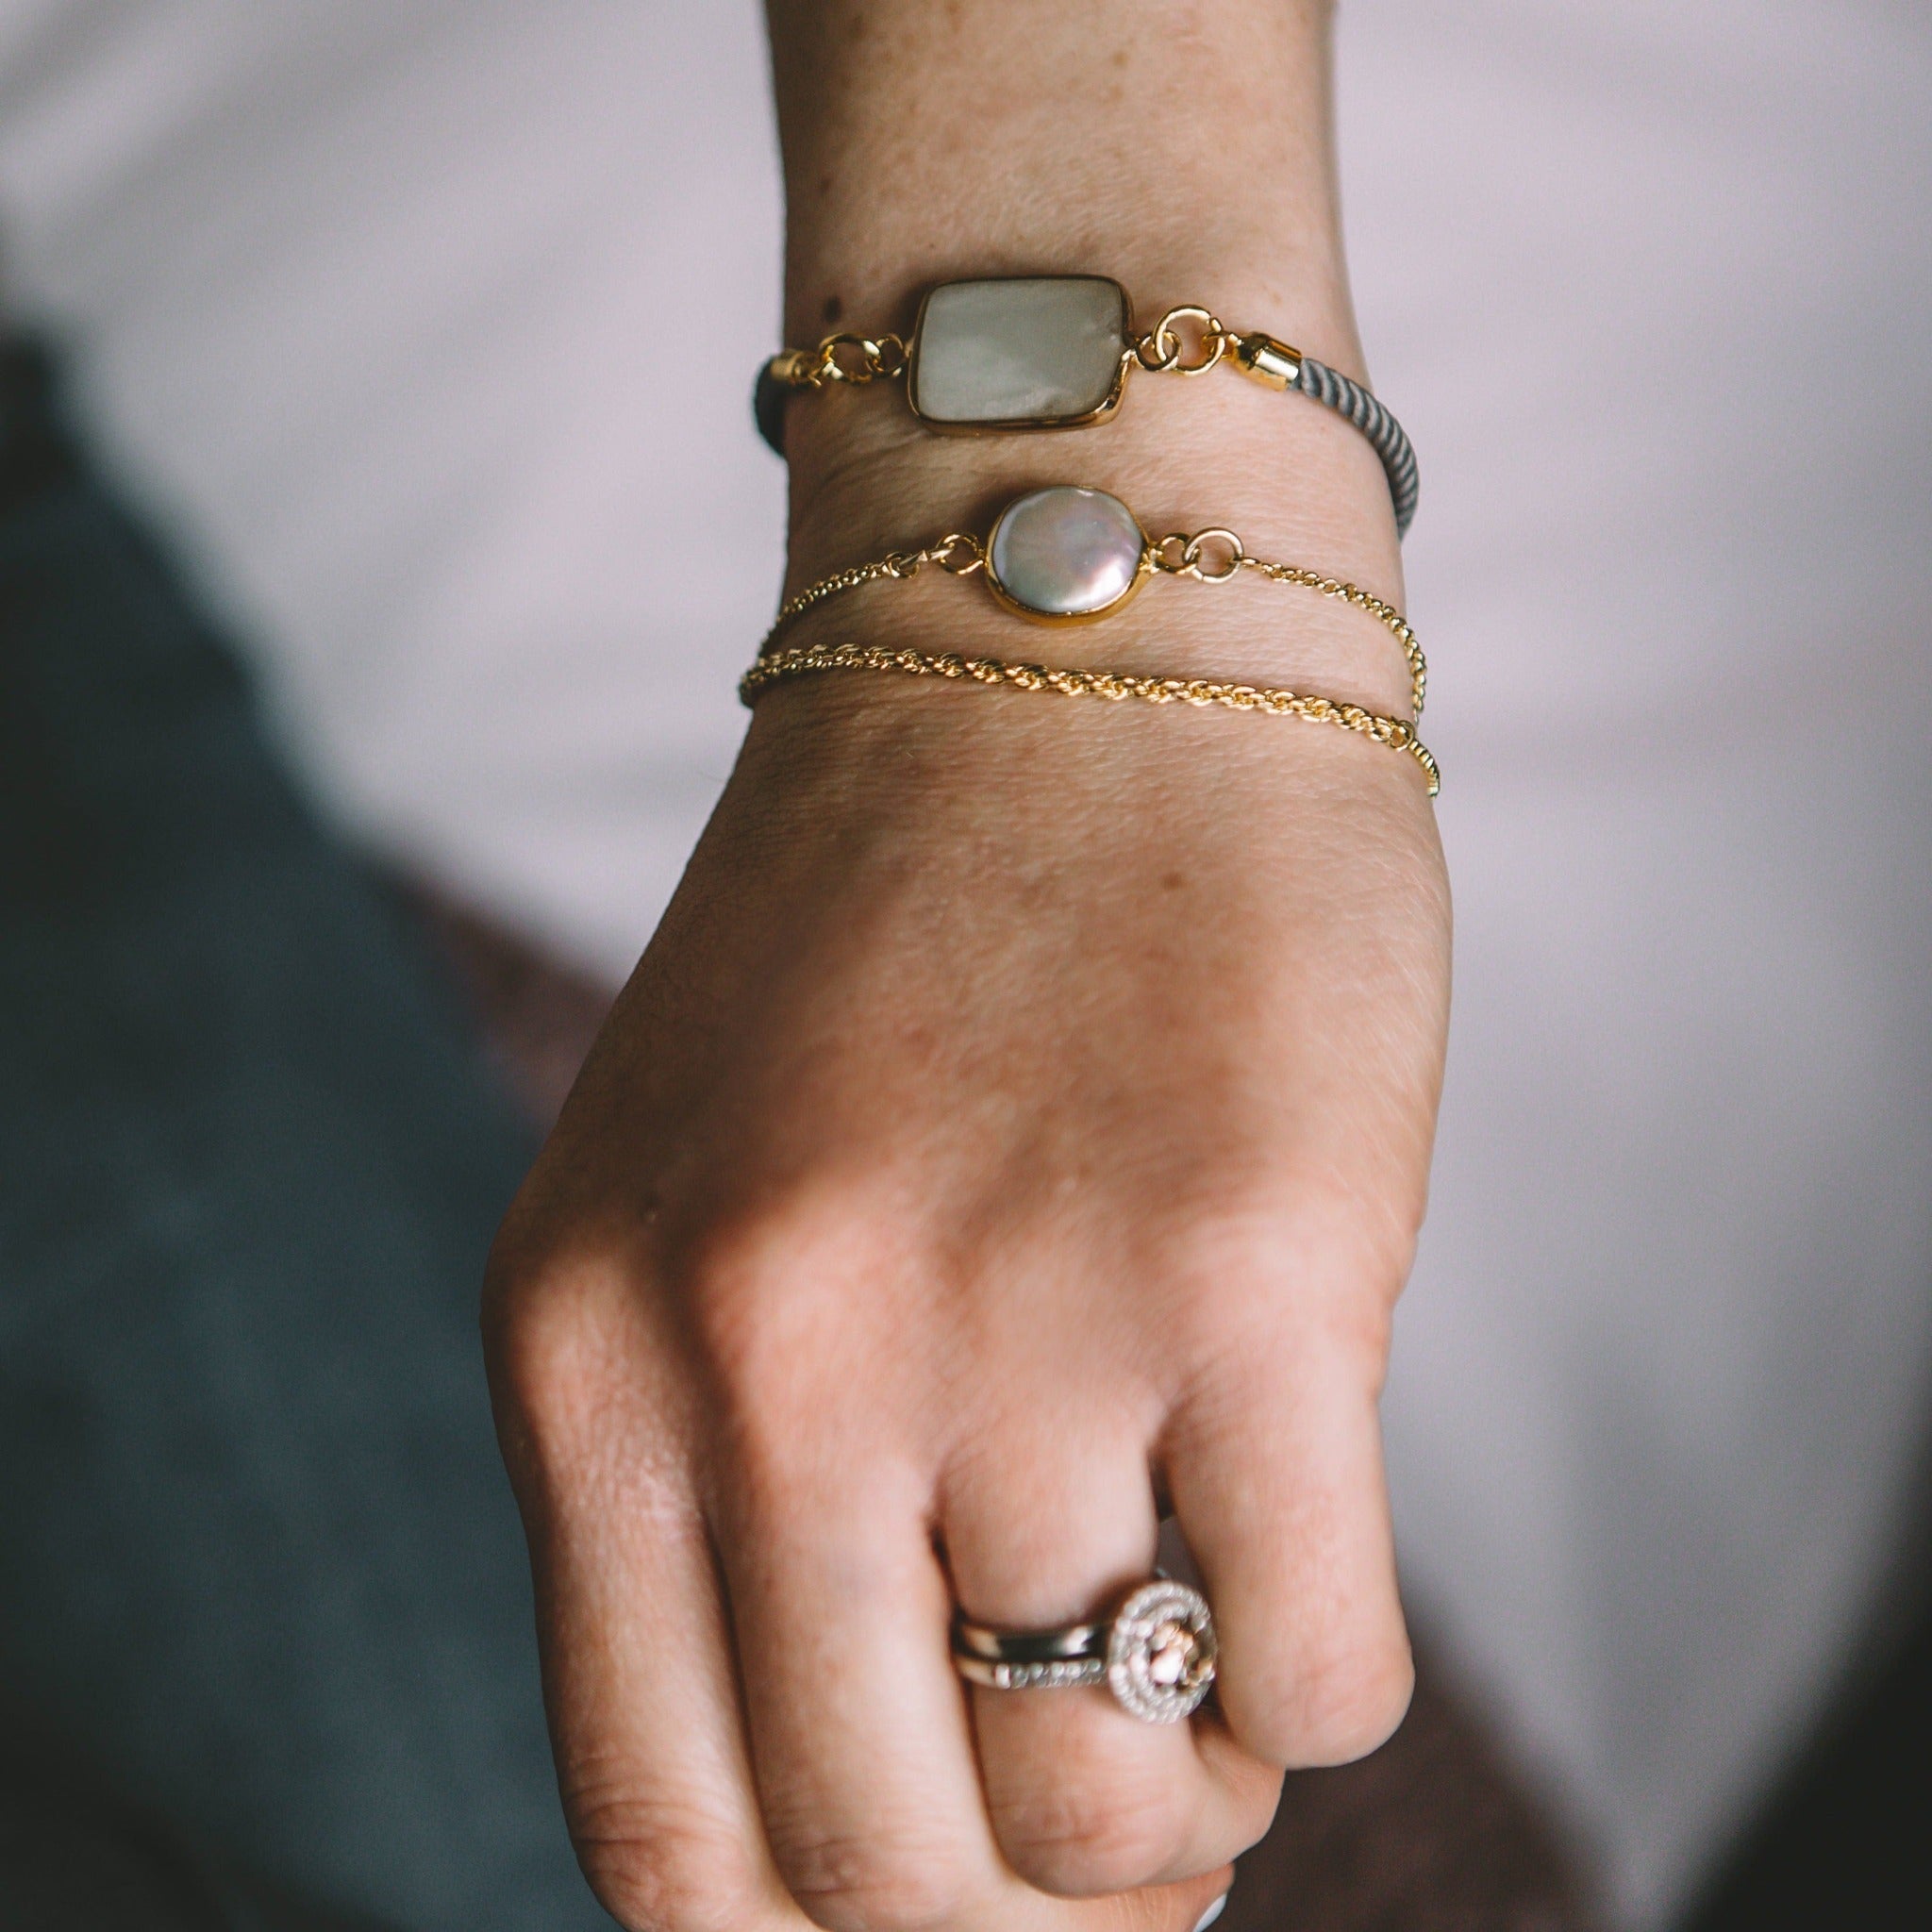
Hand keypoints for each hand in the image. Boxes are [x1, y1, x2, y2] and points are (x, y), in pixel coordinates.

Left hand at [484, 534, 1449, 1929]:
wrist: (1068, 641)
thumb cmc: (902, 950)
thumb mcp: (700, 1216)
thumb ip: (731, 1495)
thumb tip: (922, 1814)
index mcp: (588, 1356)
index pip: (665, 1841)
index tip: (951, 1905)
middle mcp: (766, 1356)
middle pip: (892, 1868)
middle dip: (1027, 1905)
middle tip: (1121, 1824)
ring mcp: (1011, 1312)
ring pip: (1119, 1804)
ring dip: (1186, 1799)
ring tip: (1202, 1660)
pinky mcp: (1248, 1265)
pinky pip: (1316, 1675)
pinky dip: (1316, 1689)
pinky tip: (1295, 1554)